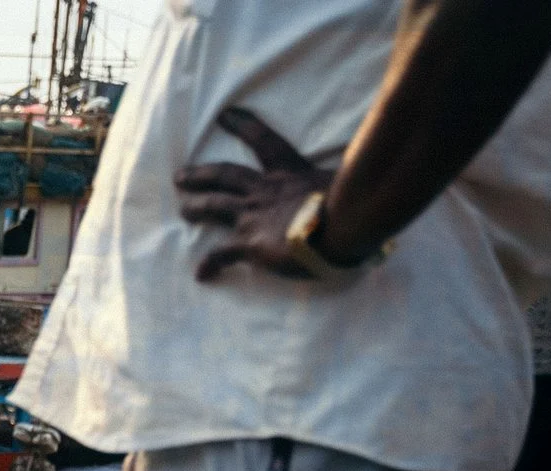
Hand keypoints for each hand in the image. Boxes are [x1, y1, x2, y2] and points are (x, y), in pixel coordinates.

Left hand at [175, 108, 339, 281]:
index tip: (225, 115)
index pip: (264, 141)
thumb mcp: (350, 173)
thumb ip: (349, 164)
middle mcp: (264, 189)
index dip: (244, 126)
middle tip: (181, 176)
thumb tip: (369, 153)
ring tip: (183, 210)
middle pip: (225, 175)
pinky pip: (221, 254)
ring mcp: (253, 215)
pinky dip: (210, 263)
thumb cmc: (351, 200)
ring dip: (195, 207)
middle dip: (201, 174)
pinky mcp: (248, 242)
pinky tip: (202, 274)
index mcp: (289, 171)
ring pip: (214, 207)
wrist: (341, 225)